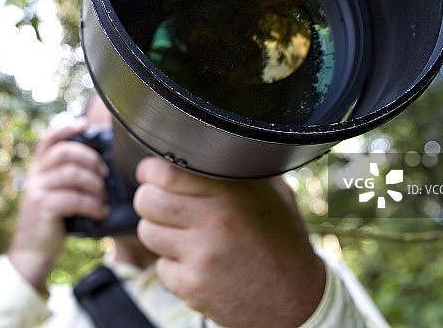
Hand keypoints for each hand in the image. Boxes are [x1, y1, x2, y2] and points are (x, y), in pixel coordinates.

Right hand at [6, 120, 109, 289]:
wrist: (31, 254)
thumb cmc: (52, 224)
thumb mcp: (57, 196)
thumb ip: (69, 180)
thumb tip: (102, 167)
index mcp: (38, 170)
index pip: (48, 140)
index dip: (67, 129)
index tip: (85, 124)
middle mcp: (35, 176)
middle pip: (65, 152)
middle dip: (91, 159)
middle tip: (105, 174)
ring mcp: (37, 190)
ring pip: (72, 174)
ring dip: (95, 184)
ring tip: (103, 197)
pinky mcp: (42, 207)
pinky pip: (74, 198)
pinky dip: (93, 204)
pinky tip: (101, 212)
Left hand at [134, 157, 324, 327]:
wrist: (296, 300)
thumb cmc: (281, 242)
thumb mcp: (271, 194)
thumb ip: (238, 168)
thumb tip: (202, 142)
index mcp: (231, 193)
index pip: (167, 172)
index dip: (152, 170)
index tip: (153, 171)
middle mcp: (214, 222)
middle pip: (147, 200)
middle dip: (151, 199)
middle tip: (166, 203)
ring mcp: (200, 256)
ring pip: (147, 231)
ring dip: (160, 232)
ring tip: (185, 235)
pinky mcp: (191, 286)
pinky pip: (160, 266)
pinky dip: (173, 266)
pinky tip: (197, 264)